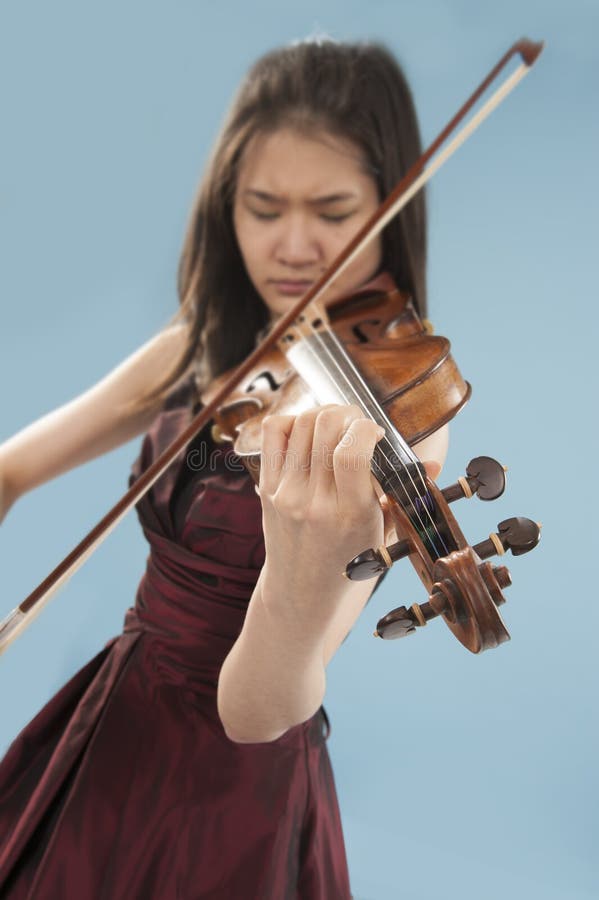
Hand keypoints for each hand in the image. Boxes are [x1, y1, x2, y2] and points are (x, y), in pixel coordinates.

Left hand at [256, 404, 385, 628]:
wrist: (302, 590)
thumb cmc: (350, 560)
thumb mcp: (383, 532)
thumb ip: (406, 495)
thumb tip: (435, 464)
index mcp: (350, 515)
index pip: (352, 453)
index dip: (367, 428)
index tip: (378, 433)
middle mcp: (314, 503)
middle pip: (326, 427)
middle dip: (349, 414)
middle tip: (358, 426)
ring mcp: (286, 493)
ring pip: (302, 423)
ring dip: (325, 413)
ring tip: (338, 426)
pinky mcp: (267, 487)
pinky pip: (274, 431)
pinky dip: (293, 420)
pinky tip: (309, 433)